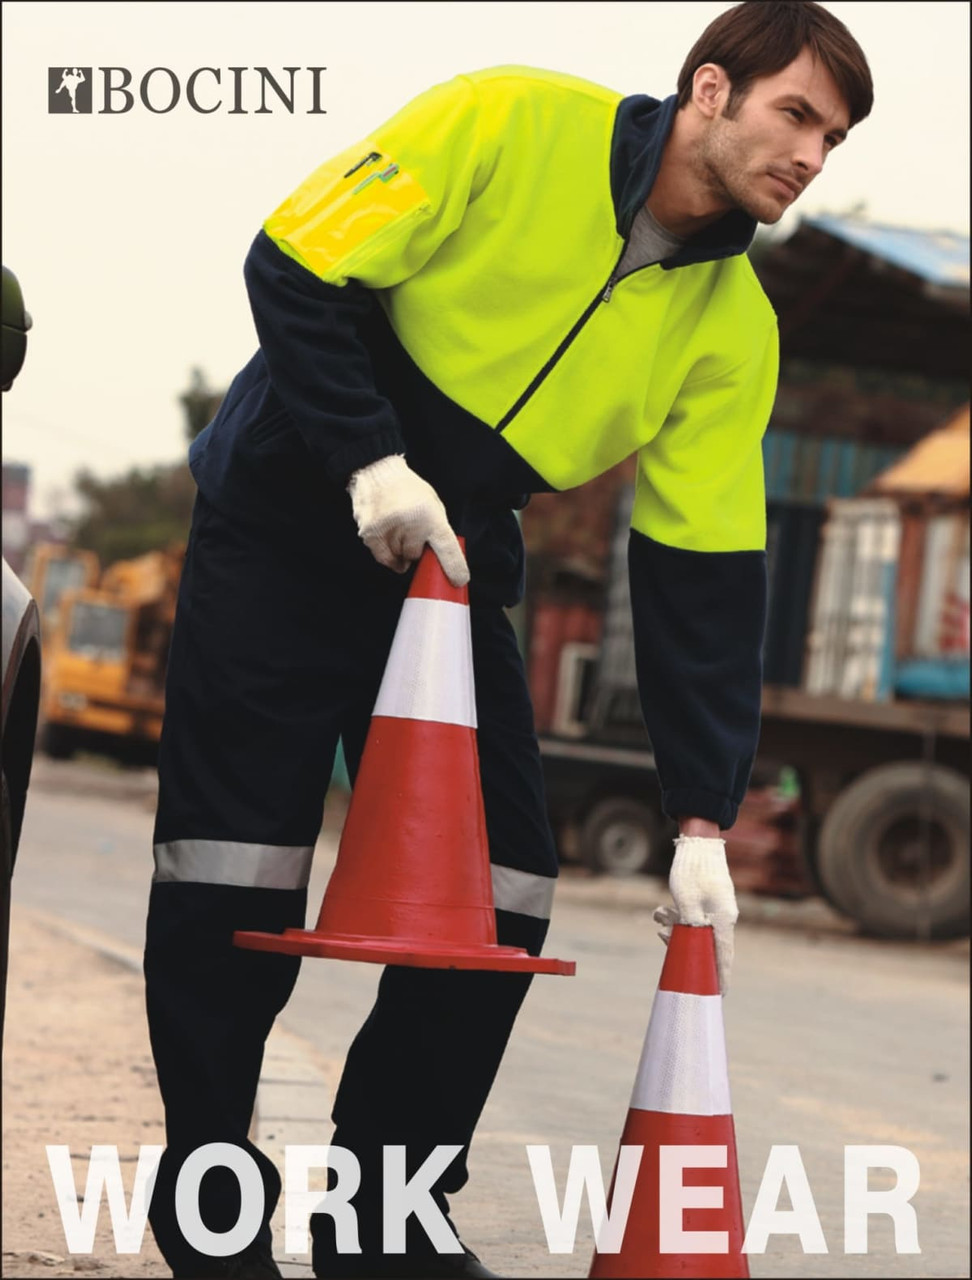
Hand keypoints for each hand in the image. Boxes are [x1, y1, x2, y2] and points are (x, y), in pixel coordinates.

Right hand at [347, 455, 468, 586]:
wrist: (377, 471)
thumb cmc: (408, 489)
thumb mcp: (433, 505)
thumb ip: (437, 530)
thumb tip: (441, 558)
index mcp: (431, 517)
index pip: (448, 550)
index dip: (455, 568)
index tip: (458, 580)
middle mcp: (412, 524)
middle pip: (416, 556)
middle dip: (416, 551)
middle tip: (412, 535)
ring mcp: (390, 530)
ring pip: (398, 558)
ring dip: (400, 551)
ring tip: (398, 530)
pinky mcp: (371, 533)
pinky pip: (383, 558)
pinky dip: (387, 554)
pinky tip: (389, 540)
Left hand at [653, 835, 737, 994]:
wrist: (698, 842)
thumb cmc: (692, 873)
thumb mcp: (686, 904)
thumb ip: (690, 929)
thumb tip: (692, 947)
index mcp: (724, 920)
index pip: (724, 957)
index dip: (720, 978)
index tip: (719, 996)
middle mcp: (723, 916)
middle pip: (706, 943)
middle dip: (684, 945)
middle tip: (664, 939)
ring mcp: (716, 907)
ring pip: (695, 928)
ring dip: (675, 926)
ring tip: (660, 916)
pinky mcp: (708, 898)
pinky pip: (693, 915)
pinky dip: (677, 915)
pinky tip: (662, 910)